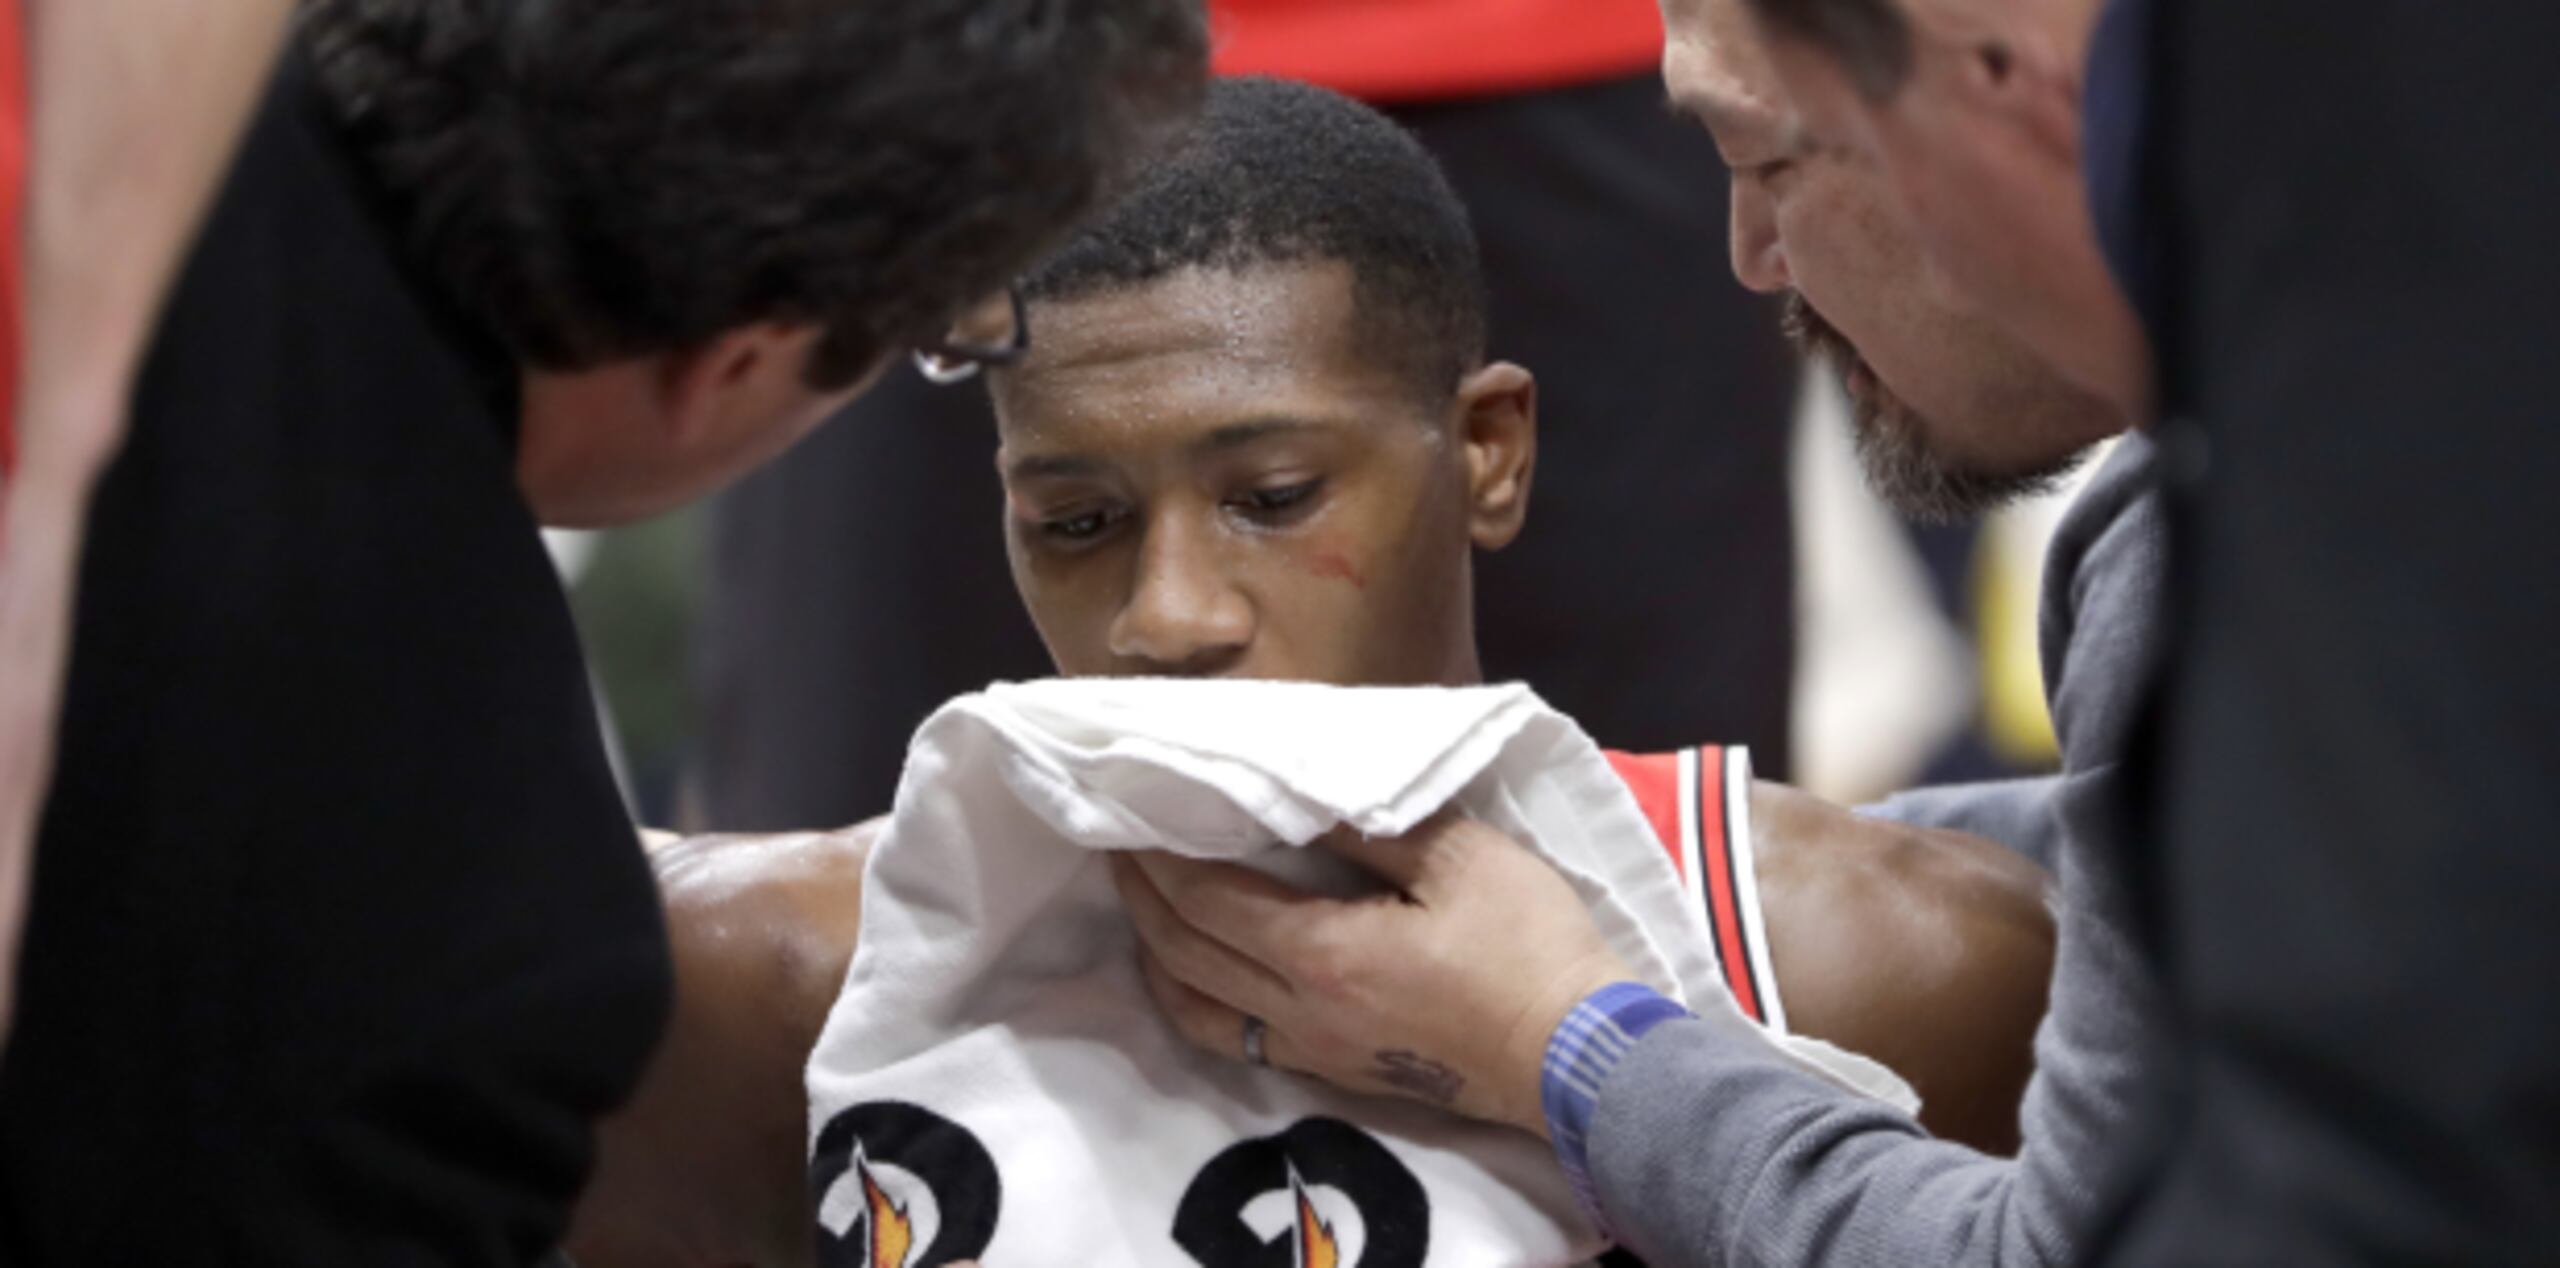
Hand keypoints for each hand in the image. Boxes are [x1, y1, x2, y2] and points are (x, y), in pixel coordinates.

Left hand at [1110, 813, 1634, 1136]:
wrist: (1577, 1058)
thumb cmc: (1527, 948)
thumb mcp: (1461, 858)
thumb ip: (1370, 824)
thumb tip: (1297, 791)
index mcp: (1323, 953)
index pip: (1207, 899)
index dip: (1158, 857)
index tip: (1128, 813)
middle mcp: (1298, 1010)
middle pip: (1184, 953)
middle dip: (1141, 897)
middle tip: (1116, 845)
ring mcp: (1313, 1051)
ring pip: (1196, 1007)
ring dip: (1157, 953)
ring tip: (1143, 905)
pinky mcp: (1334, 1072)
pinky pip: (1235, 1039)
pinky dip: (1195, 999)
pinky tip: (1198, 972)